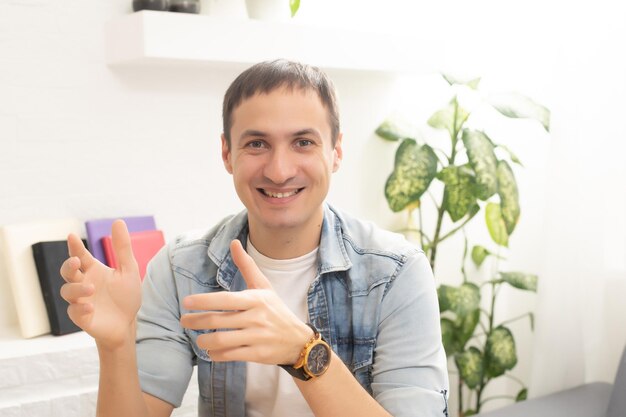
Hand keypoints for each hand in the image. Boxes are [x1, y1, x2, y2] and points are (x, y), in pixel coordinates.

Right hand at [60, 220, 141, 349]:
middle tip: (77, 262)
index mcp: (93, 270)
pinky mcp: (81, 317)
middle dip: (68, 266)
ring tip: (91, 288)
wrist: (128, 323)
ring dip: (77, 289)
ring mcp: (80, 300)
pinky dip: (80, 308)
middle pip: (67, 271)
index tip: (71, 236)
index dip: (74, 246)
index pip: (80, 255)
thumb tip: (118, 221)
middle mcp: (83, 283)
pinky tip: (90, 306)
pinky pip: (73, 311)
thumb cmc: (126, 296)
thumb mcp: (128, 270)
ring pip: (67, 291)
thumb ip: (122, 247)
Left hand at [180, 239, 312, 364]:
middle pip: (218, 320)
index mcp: (256, 299)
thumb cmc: (276, 310)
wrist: (298, 340)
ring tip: (199, 338)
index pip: (225, 300)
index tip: (186, 302)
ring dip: (204, 340)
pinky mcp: (257, 355)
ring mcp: (257, 337)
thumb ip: (246, 266)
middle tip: (184, 321)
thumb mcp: (264, 287)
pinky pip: (229, 355)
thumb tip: (233, 242)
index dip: (204, 301)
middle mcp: (257, 318)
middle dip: (196, 321)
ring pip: (221, 340)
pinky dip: (216, 354)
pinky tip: (212, 351)